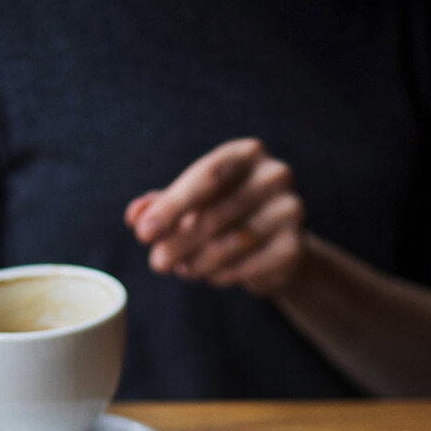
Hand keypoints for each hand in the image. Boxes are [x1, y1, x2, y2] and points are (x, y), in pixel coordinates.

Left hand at [125, 138, 305, 297]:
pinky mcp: (296, 247)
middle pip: (217, 213)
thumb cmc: (227, 216)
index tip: (142, 233)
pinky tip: (210, 276)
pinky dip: (223, 275)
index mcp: (246, 153)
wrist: (276, 248)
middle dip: (179, 241)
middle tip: (156, 264)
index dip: (172, 207)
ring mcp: (291, 210)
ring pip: (232, 243)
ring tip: (181, 270)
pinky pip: (249, 266)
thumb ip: (162, 206)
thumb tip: (134, 216)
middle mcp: (275, 175)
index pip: (205, 178)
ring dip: (198, 262)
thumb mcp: (191, 205)